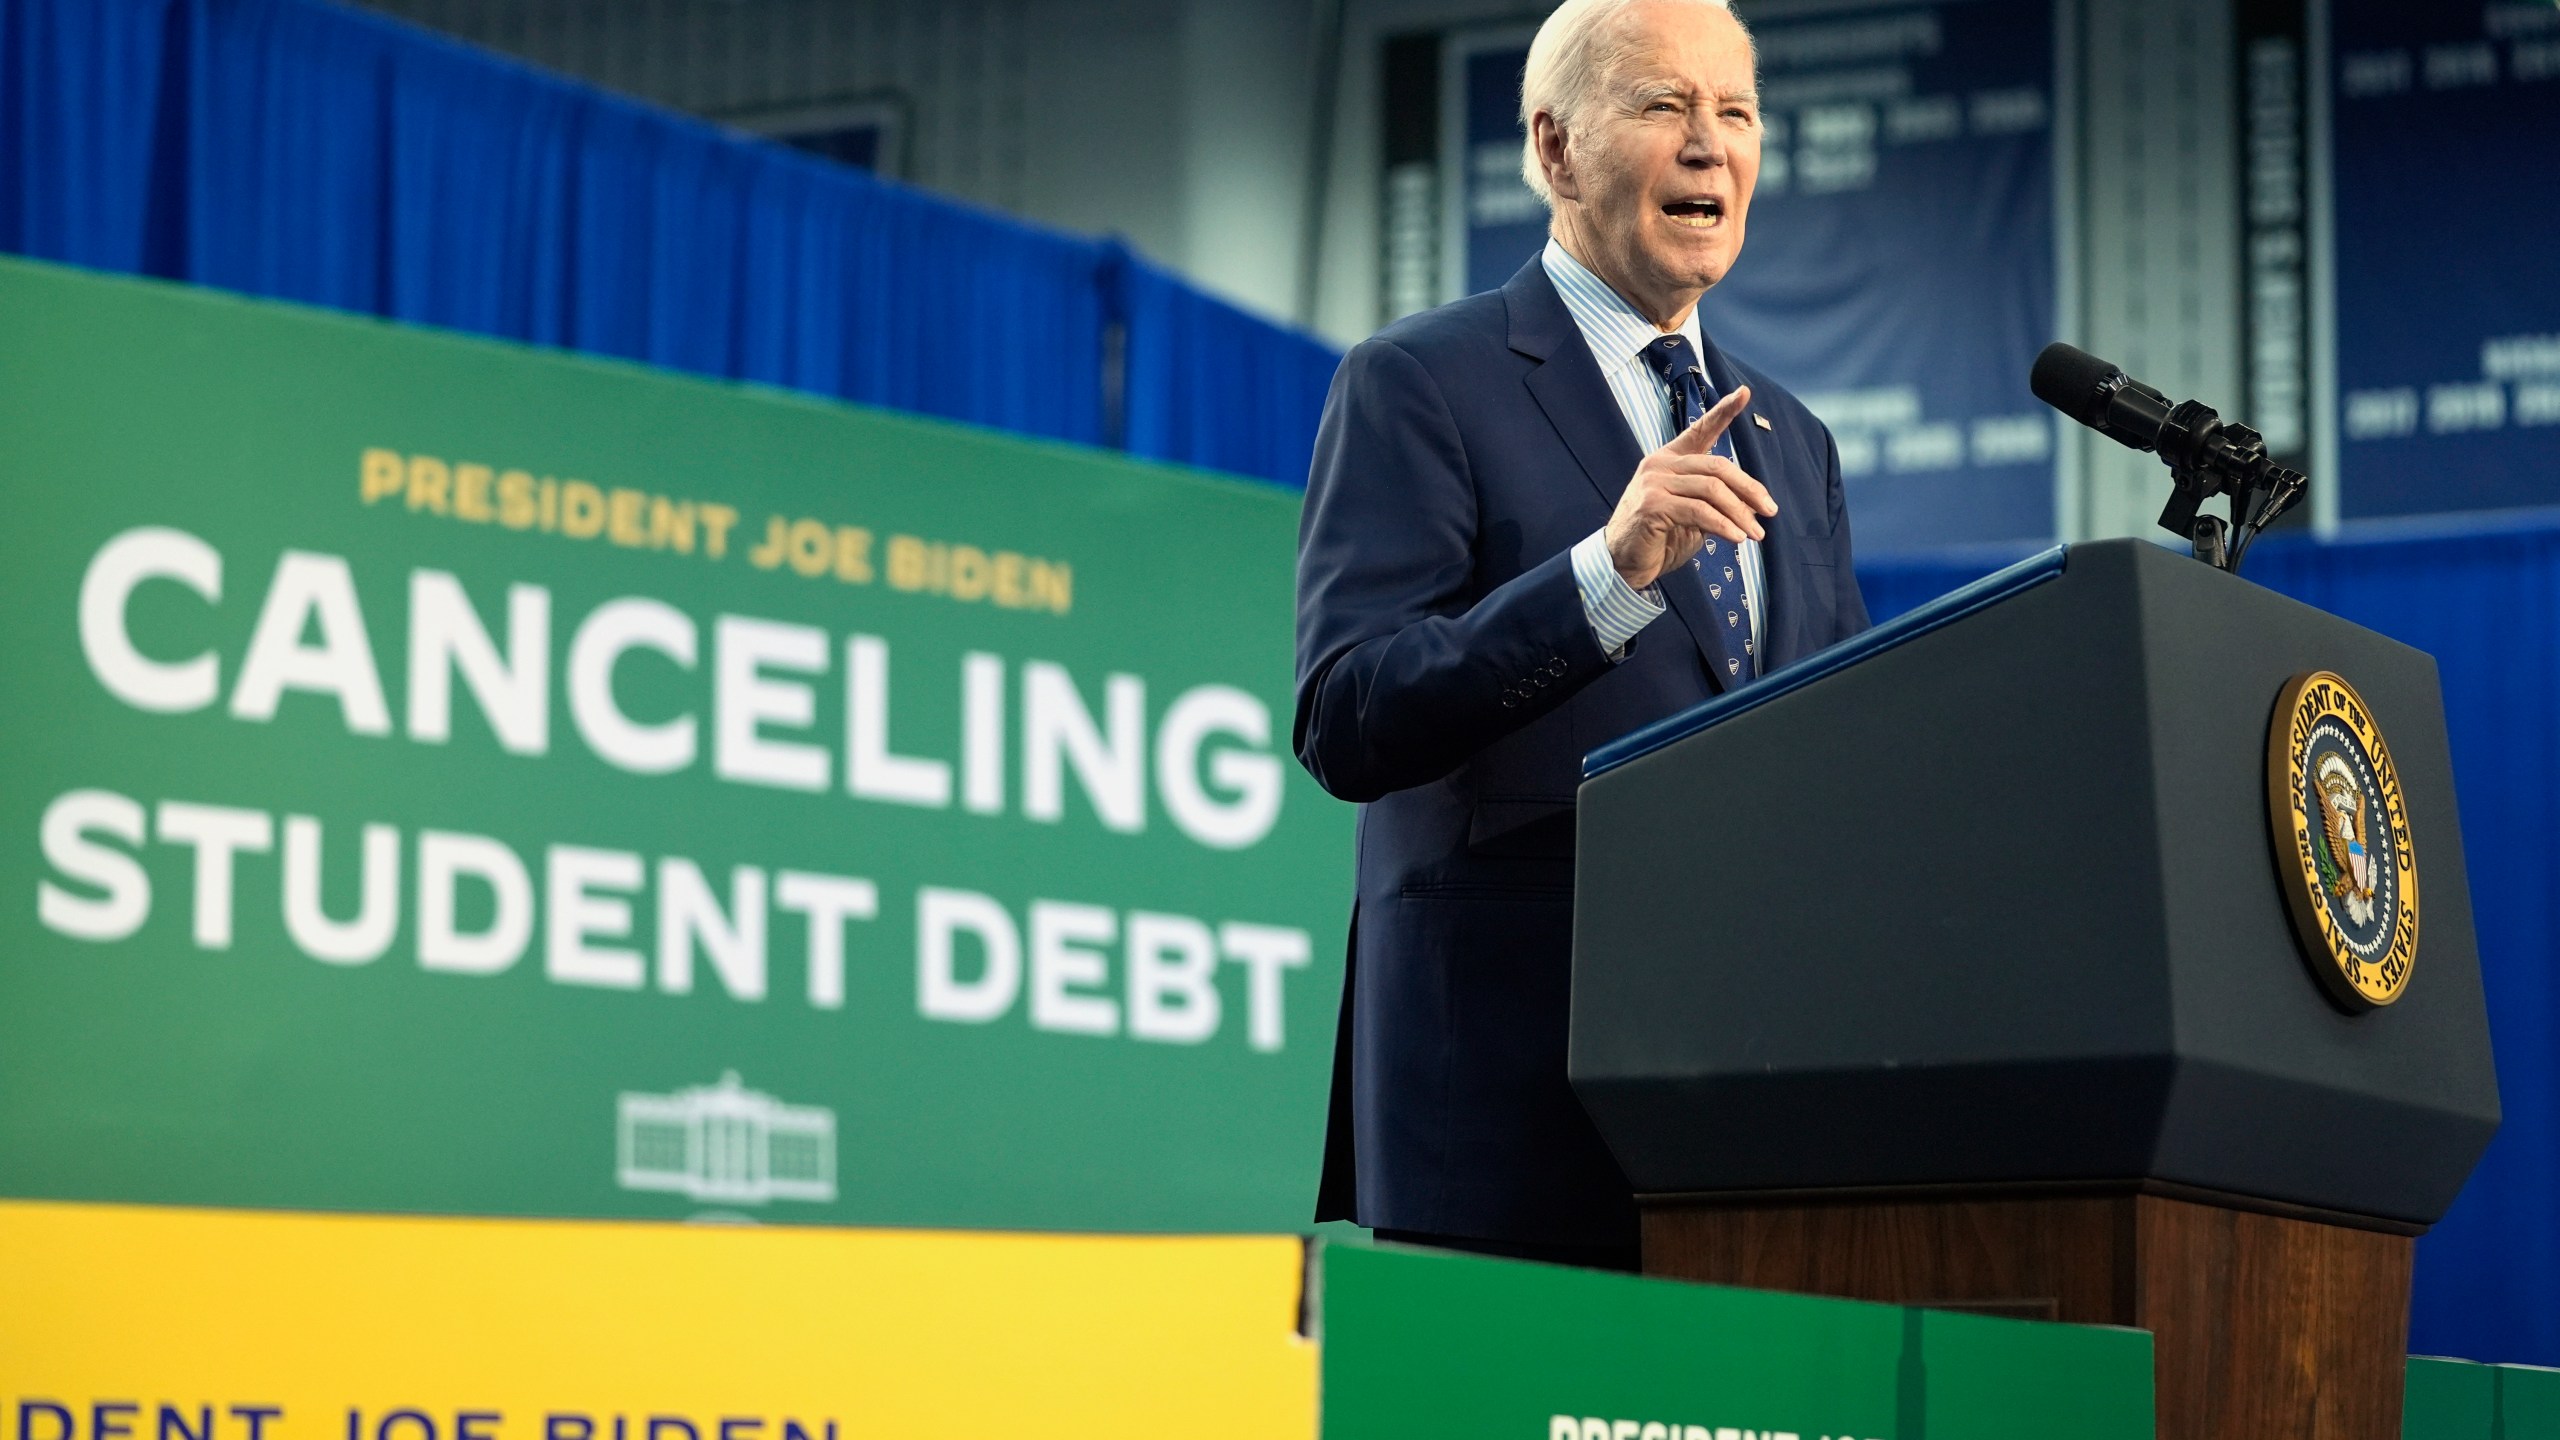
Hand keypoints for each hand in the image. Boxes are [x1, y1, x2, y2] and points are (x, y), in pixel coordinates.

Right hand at [1603, 384, 1776, 590]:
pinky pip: (1699, 512)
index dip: (1724, 411)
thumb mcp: (1692, 514)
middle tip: (1770, 511)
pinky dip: (1723, 525)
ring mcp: (1654, 483)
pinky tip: (1736, 538)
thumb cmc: (1659, 537)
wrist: (1623, 563)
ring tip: (1756, 534)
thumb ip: (1714, 501)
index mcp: (1670, 459)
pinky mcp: (1652, 505)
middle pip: (1718, 467)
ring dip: (1740, 514)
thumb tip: (1752, 506)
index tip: (1745, 392)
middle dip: (1749, 489)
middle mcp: (1660, 464)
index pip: (1701, 430)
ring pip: (1712, 489)